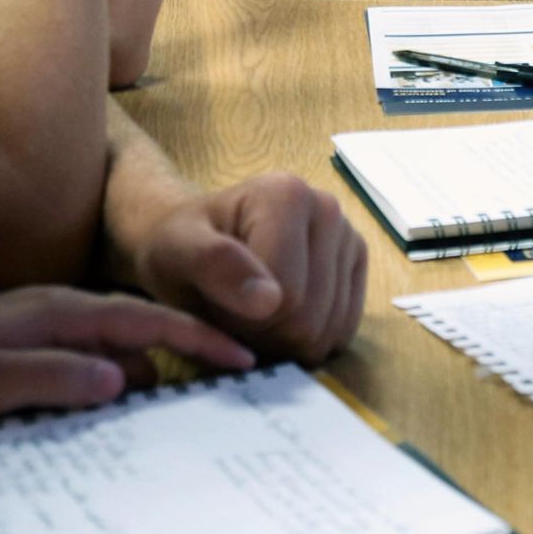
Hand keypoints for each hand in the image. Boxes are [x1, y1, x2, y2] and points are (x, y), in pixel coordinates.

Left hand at [0, 286, 253, 432]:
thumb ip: (55, 379)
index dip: (195, 334)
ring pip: (110, 354)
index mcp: (55, 314)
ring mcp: (40, 332)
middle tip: (222, 392)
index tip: (241, 355)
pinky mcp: (26, 353)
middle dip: (180, 357)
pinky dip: (106, 389)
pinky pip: (84, 369)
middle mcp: (55, 315)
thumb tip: (122, 380)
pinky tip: (111, 421)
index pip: (142, 318)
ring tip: (174, 420)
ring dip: (140, 379)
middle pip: (136, 334)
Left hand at [127, 172, 366, 362]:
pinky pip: (343, 331)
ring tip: (254, 310)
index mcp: (287, 195)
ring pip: (329, 330)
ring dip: (285, 338)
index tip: (218, 300)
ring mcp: (348, 237)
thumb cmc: (180, 245)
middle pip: (311, 318)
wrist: (195, 241)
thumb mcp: (177, 251)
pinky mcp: (356, 266)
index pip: (287, 298)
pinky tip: (281, 315)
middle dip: (266, 331)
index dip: (246, 318)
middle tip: (234, 309)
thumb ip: (214, 266)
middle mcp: (327, 208)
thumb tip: (269, 301)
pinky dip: (309, 338)